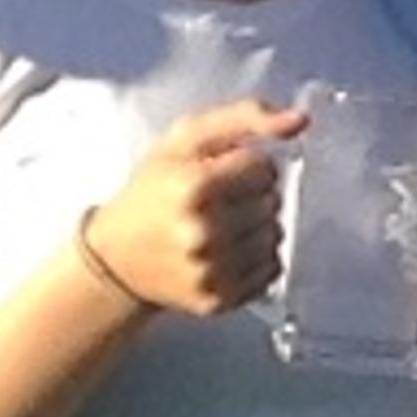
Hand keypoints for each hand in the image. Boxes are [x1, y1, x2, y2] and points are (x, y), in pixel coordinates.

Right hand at [79, 99, 299, 314]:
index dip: (249, 166)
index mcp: (194, 187)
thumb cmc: (153, 190)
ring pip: (275, 237)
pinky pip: (270, 270)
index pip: (264, 169)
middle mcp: (203, 233)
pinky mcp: (218, 299)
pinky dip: (256, 259)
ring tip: (224, 225)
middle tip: (222, 200)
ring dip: (258, 228)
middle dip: (254, 197)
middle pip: (272, 203)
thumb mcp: (186, 138)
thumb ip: (245, 117)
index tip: (226, 171)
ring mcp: (210, 271)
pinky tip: (228, 251)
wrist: (116, 256)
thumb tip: (300, 120)